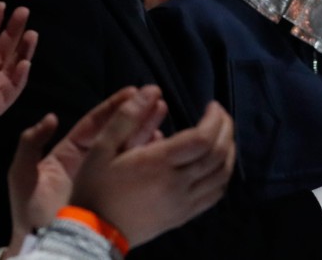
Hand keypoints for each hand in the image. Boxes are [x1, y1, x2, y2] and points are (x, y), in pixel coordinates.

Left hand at [6, 86, 163, 252]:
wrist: (45, 249)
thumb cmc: (29, 216)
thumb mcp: (22, 176)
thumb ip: (29, 144)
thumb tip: (51, 118)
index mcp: (66, 155)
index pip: (92, 125)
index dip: (111, 107)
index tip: (131, 92)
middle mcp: (88, 164)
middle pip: (114, 132)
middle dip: (134, 114)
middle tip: (155, 98)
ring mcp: (102, 179)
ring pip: (126, 149)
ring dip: (144, 131)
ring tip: (162, 114)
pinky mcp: (114, 194)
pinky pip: (132, 171)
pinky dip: (147, 157)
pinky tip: (161, 145)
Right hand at [70, 99, 235, 245]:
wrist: (92, 231)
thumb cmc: (95, 187)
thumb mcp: (101, 147)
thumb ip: (126, 117)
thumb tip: (151, 90)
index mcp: (159, 164)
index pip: (202, 139)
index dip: (214, 119)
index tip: (212, 105)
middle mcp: (177, 184)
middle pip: (217, 154)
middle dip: (226, 129)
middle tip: (220, 114)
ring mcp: (183, 203)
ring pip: (221, 175)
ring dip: (228, 151)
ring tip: (222, 135)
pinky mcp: (183, 216)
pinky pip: (214, 195)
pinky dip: (222, 175)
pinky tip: (217, 164)